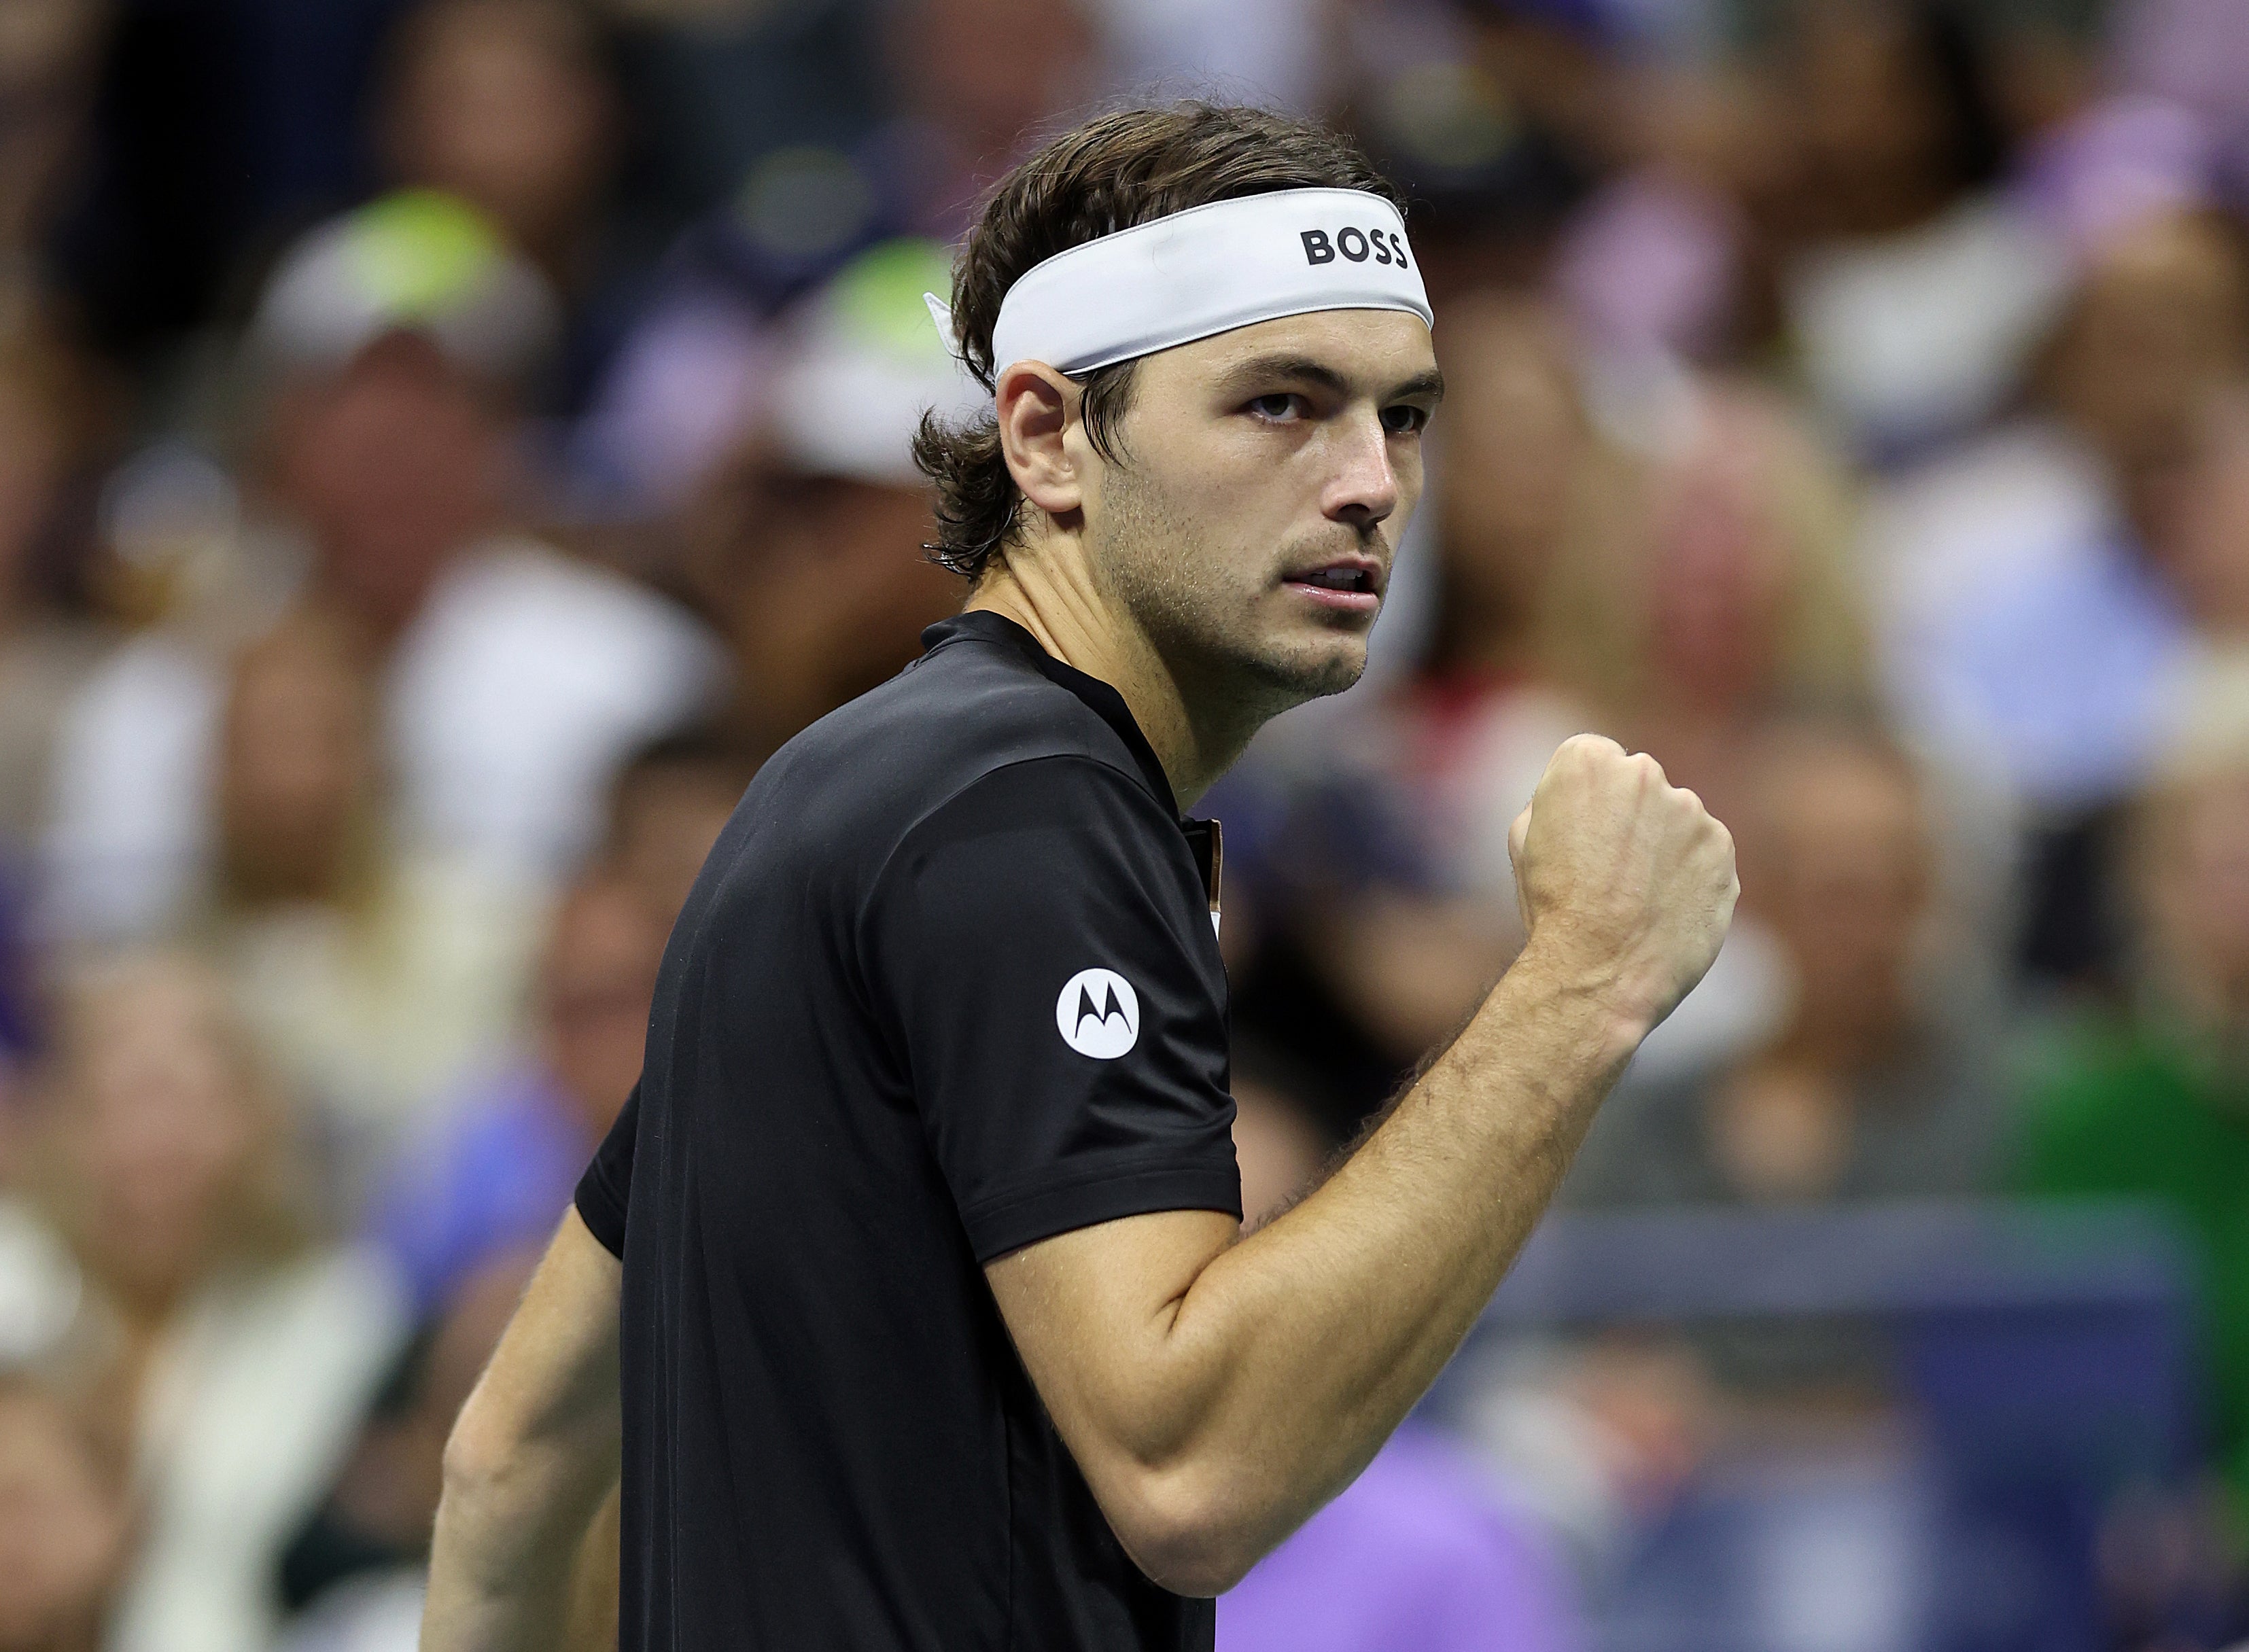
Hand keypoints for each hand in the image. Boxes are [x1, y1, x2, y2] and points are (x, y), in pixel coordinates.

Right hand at [1506, 734, 1736, 1036]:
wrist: (1598, 971)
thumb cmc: (1552, 908)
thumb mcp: (1525, 840)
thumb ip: (1558, 800)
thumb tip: (1584, 798)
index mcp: (1587, 761)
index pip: (1594, 758)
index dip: (1583, 800)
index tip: (1579, 835)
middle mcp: (1644, 771)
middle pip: (1639, 784)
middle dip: (1627, 816)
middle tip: (1609, 870)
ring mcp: (1690, 809)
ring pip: (1675, 818)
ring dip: (1660, 846)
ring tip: (1636, 898)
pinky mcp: (1721, 847)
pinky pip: (1704, 851)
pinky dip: (1689, 874)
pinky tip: (1664, 908)